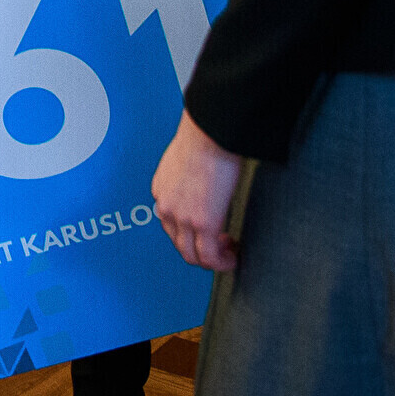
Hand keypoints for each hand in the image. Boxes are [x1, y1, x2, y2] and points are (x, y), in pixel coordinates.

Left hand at [152, 113, 244, 270]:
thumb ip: (186, 174)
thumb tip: (202, 179)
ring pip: (192, 255)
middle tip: (220, 247)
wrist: (210, 132)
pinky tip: (233, 257)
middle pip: (178, 243)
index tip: (207, 231)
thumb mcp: (183, 157)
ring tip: (228, 253)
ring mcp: (183, 218)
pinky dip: (221, 263)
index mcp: (161, 189)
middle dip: (199, 251)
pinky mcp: (204, 223)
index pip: (169, 222)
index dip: (189, 232)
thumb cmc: (204, 136)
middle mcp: (166, 206)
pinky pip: (210, 257)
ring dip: (211, 259)